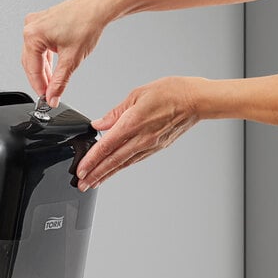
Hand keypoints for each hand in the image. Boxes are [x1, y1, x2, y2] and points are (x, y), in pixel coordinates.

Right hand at [22, 0, 115, 106]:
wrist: (98, 8)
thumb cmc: (86, 23)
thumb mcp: (71, 60)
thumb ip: (59, 83)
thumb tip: (52, 97)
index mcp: (33, 34)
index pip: (32, 68)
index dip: (39, 87)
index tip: (46, 98)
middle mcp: (31, 27)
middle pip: (30, 62)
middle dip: (40, 80)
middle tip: (49, 94)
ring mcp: (36, 23)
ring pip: (35, 55)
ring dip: (43, 71)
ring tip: (52, 84)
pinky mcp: (43, 23)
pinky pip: (39, 46)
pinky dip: (46, 59)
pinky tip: (53, 69)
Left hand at [76, 76, 202, 189]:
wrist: (196, 100)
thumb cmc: (170, 92)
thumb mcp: (137, 95)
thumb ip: (115, 112)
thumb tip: (99, 124)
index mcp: (133, 123)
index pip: (106, 146)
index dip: (92, 161)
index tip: (81, 170)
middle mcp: (141, 139)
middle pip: (112, 161)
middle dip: (95, 175)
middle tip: (82, 185)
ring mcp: (149, 146)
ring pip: (123, 164)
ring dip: (106, 175)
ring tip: (93, 183)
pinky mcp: (156, 148)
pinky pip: (134, 160)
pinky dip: (121, 168)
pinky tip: (113, 171)